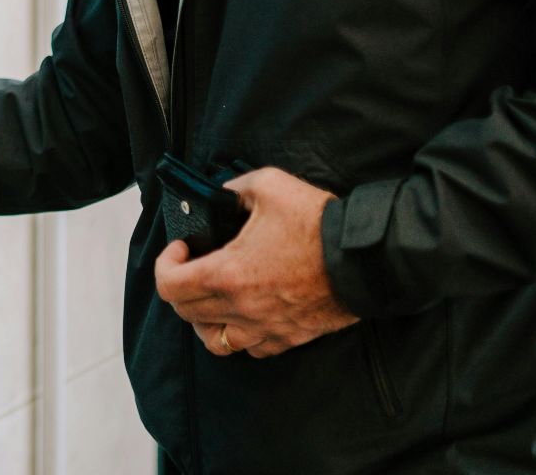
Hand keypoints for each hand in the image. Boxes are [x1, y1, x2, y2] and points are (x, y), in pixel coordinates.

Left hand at [154, 166, 358, 358]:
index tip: (181, 248)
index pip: (170, 285)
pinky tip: (245, 313)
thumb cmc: (320, 224)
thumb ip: (234, 189)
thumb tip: (221, 195)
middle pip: (186, 313)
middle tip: (192, 267)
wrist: (369, 259)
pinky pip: (251, 349)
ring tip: (212, 297)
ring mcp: (266, 327)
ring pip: (215, 341)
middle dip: (180, 287)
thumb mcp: (268, 186)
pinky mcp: (289, 337)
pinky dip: (239, 334)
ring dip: (204, 319)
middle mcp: (242, 308)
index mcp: (228, 274)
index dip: (165, 264)